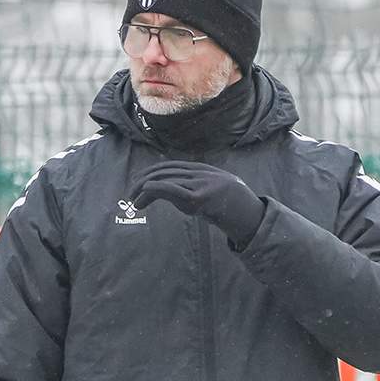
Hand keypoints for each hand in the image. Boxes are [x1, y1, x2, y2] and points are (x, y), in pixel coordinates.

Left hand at [128, 160, 266, 245]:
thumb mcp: (211, 194)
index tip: (138, 184)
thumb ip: (193, 191)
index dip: (150, 174)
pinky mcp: (198, 197)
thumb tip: (172, 197)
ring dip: (144, 191)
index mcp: (200, 169)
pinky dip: (155, 188)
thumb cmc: (230, 207)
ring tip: (134, 203)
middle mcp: (198, 173)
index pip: (169, 167)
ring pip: (164, 180)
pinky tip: (144, 193)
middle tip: (130, 196)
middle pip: (164, 172)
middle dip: (143, 182)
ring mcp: (198, 183)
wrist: (249, 213)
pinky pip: (171, 188)